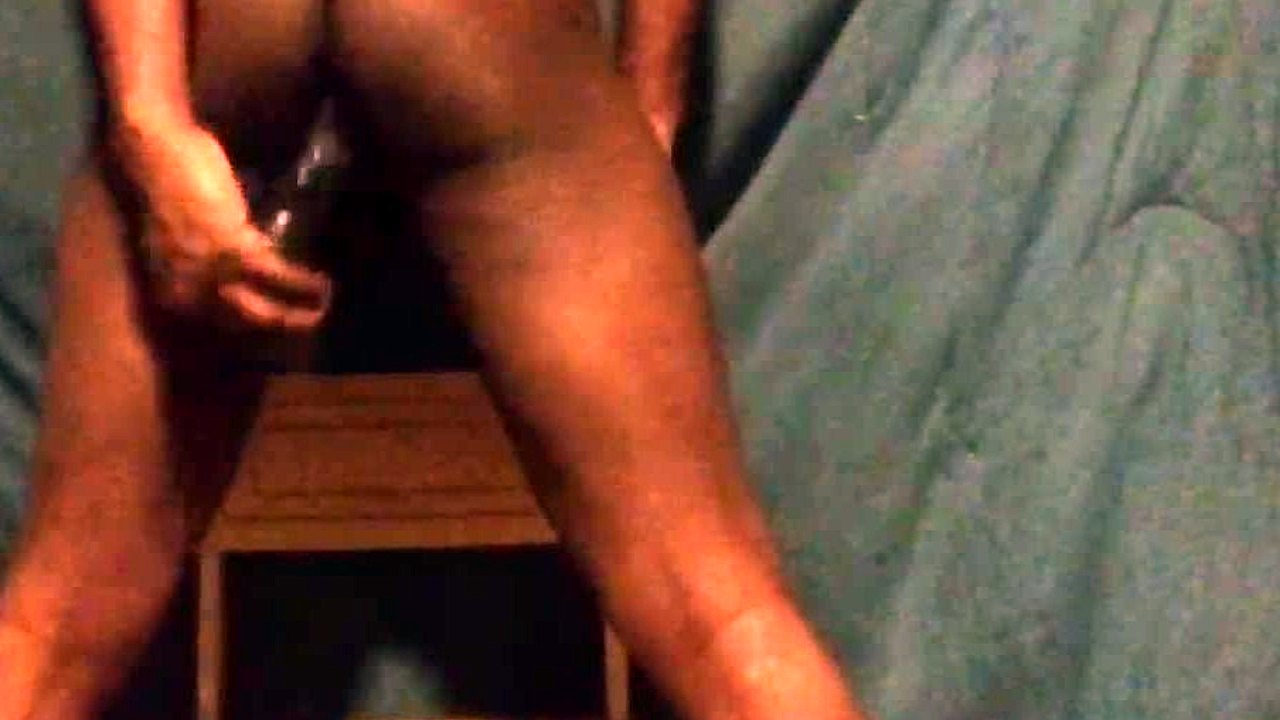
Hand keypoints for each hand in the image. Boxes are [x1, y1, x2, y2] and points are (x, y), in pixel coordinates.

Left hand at [112, 118, 331, 331]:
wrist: (154, 147)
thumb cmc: (164, 180)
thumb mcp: (180, 234)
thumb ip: (204, 255)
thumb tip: (238, 265)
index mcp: (170, 288)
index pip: (219, 322)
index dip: (256, 325)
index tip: (282, 320)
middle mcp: (187, 290)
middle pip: (244, 322)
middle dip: (281, 326)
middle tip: (310, 324)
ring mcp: (209, 273)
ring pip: (263, 309)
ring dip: (298, 314)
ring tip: (324, 308)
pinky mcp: (233, 249)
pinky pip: (276, 275)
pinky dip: (303, 283)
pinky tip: (322, 284)